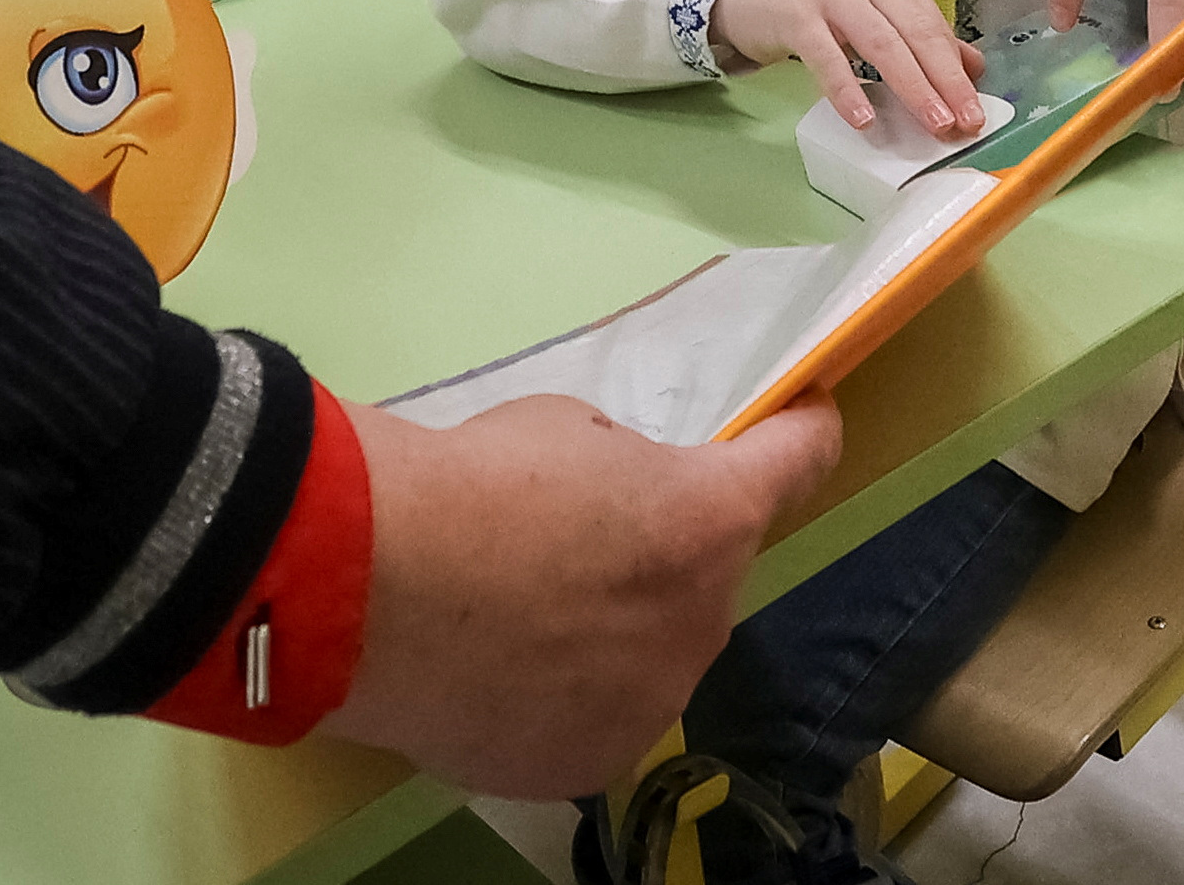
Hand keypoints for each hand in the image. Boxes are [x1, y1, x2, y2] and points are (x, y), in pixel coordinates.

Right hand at [327, 394, 841, 797]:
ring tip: (526, 618)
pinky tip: (504, 674)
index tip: (811, 421)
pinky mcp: (593, 762)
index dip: (805, 434)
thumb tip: (616, 510)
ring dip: (618, 632)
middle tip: (583, 542)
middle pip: (708, 574)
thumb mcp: (564, 433)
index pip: (798, 462)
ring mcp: (651, 703)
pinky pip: (601, 715)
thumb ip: (620, 473)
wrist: (372, 588)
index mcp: (709, 520)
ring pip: (655, 654)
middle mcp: (702, 621)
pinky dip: (568, 695)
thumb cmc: (469, 484)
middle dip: (666, 556)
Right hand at [709, 0, 985, 138]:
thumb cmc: (821, 12)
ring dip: (911, 86)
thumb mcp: (876, 20)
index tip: (975, 113)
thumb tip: (974, 69)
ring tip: (932, 122)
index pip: (934, 29)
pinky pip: (827, 57)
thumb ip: (921, 41)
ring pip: (881, 43)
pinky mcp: (798, 17)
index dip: (957, 73)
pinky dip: (847, 89)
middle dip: (944, 81)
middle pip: (916, 34)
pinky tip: (862, 119)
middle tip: (962, 122)